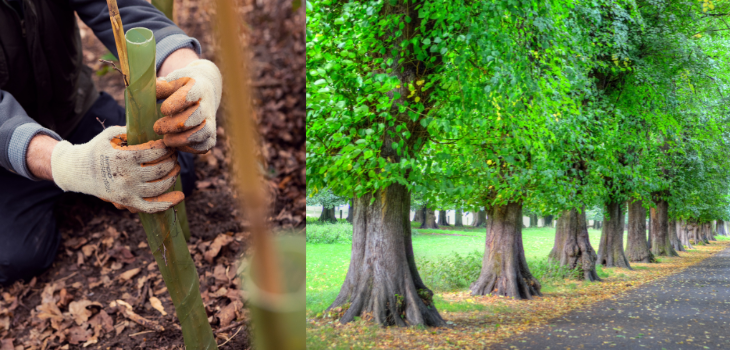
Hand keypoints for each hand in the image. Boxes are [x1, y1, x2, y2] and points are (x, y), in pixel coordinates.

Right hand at [50, 126, 183, 213]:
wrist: (77, 171)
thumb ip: (129, 130)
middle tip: (174, 156)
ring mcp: (127, 191)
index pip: (154, 152)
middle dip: (172, 161)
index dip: (166, 148)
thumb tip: (150, 126)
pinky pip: (150, 207)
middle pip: (160, 169)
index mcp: (123, 157)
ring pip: (159, 187)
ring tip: (175, 169)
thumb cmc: (96, 149)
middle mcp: (127, 176)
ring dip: (172, 177)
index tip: (169, 145)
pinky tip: (179, 197)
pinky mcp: (126, 202)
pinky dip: (166, 203)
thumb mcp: (109, 135)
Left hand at [155, 59, 221, 153]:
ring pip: (204, 132)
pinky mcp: (210, 135)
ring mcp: (211, 121)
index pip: (192, 93)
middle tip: (157, 128)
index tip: (163, 110)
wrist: (206, 92)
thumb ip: (160, 87)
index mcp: (198, 87)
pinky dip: (190, 148)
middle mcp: (208, 104)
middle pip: (198, 116)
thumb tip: (142, 91)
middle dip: (176, 125)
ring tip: (166, 140)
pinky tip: (176, 145)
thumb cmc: (182, 87)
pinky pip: (204, 145)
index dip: (178, 103)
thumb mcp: (172, 81)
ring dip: (183, 139)